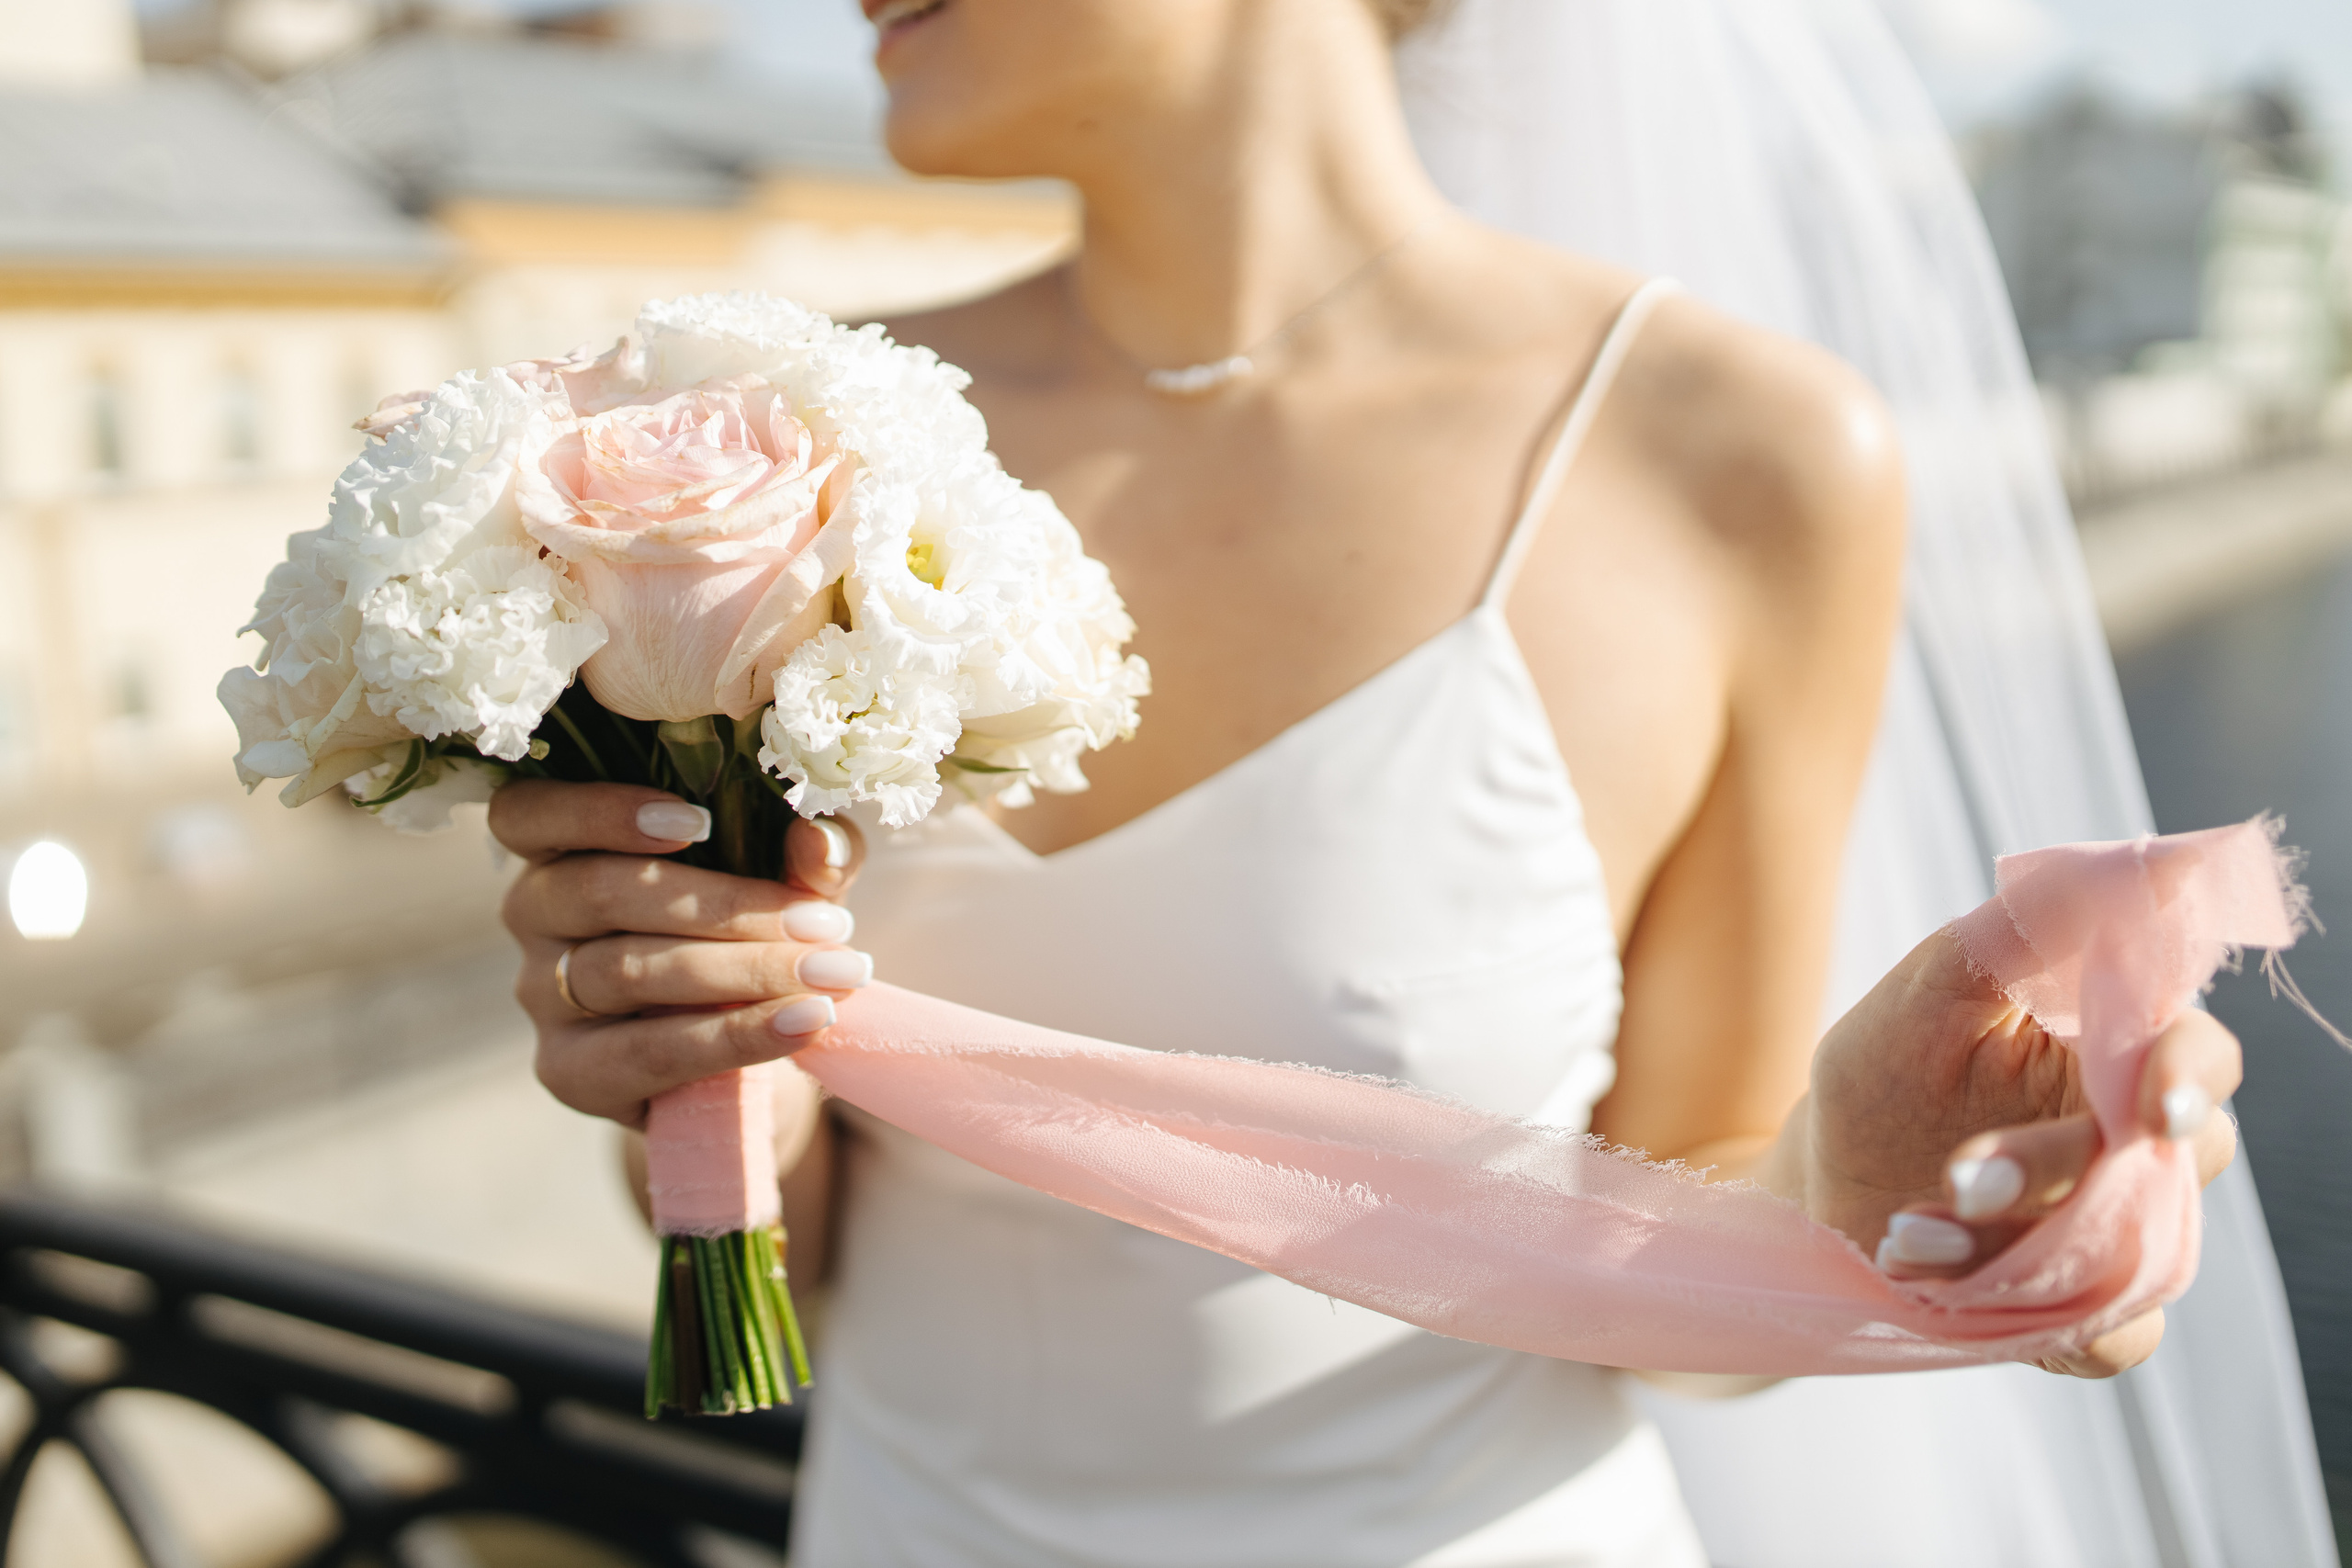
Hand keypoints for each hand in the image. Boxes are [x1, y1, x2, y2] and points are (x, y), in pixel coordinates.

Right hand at [491, 780, 871, 1128]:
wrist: (747, 1058)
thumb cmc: (755, 938)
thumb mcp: (790, 884)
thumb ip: (808, 856)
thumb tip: (817, 839)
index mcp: (563, 846)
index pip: (529, 813)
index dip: (600, 812)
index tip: (699, 821)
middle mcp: (534, 915)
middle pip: (601, 892)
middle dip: (727, 907)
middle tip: (826, 925)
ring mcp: (542, 997)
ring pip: (626, 971)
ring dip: (744, 970)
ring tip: (832, 975)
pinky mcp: (569, 1072)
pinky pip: (649, 1051)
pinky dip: (735, 1036)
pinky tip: (804, 1023)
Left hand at [1793, 925, 2241, 1377]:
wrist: (1812, 1184)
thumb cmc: (1881, 1070)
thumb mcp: (1933, 982)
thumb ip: (2037, 922)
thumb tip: (2168, 857)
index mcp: (2109, 1050)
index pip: (2197, 1052)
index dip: (2191, 1073)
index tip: (2152, 1101)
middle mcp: (2133, 1142)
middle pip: (2180, 1160)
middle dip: (2064, 1168)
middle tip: (1964, 1175)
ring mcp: (2116, 1230)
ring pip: (2145, 1253)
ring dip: (2029, 1245)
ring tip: (1913, 1229)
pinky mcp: (2081, 1306)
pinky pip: (2115, 1337)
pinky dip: (2037, 1320)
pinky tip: (1935, 1276)